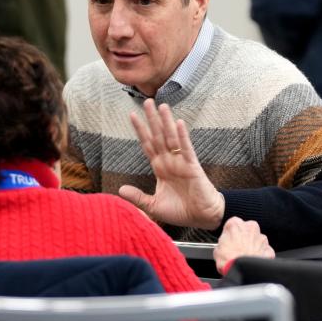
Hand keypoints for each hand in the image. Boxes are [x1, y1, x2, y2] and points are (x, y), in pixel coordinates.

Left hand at [119, 99, 224, 229]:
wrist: (201, 218)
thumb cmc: (181, 211)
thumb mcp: (153, 206)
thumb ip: (137, 197)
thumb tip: (120, 189)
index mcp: (160, 167)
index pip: (148, 144)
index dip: (140, 130)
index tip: (132, 115)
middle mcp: (169, 161)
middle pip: (158, 136)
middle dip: (152, 119)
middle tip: (146, 101)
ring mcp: (181, 162)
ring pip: (171, 138)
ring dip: (166, 122)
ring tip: (161, 105)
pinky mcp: (192, 167)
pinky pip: (186, 149)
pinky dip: (182, 136)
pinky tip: (179, 123)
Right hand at [212, 217, 273, 274]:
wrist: (242, 274)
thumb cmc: (229, 261)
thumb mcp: (217, 249)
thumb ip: (223, 241)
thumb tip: (224, 245)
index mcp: (236, 224)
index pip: (233, 224)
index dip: (231, 234)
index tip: (229, 240)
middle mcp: (251, 228)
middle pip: (247, 230)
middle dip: (244, 238)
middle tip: (238, 249)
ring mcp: (262, 239)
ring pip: (257, 240)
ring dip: (253, 246)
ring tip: (245, 257)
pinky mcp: (269, 250)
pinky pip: (265, 251)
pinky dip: (261, 255)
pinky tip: (253, 261)